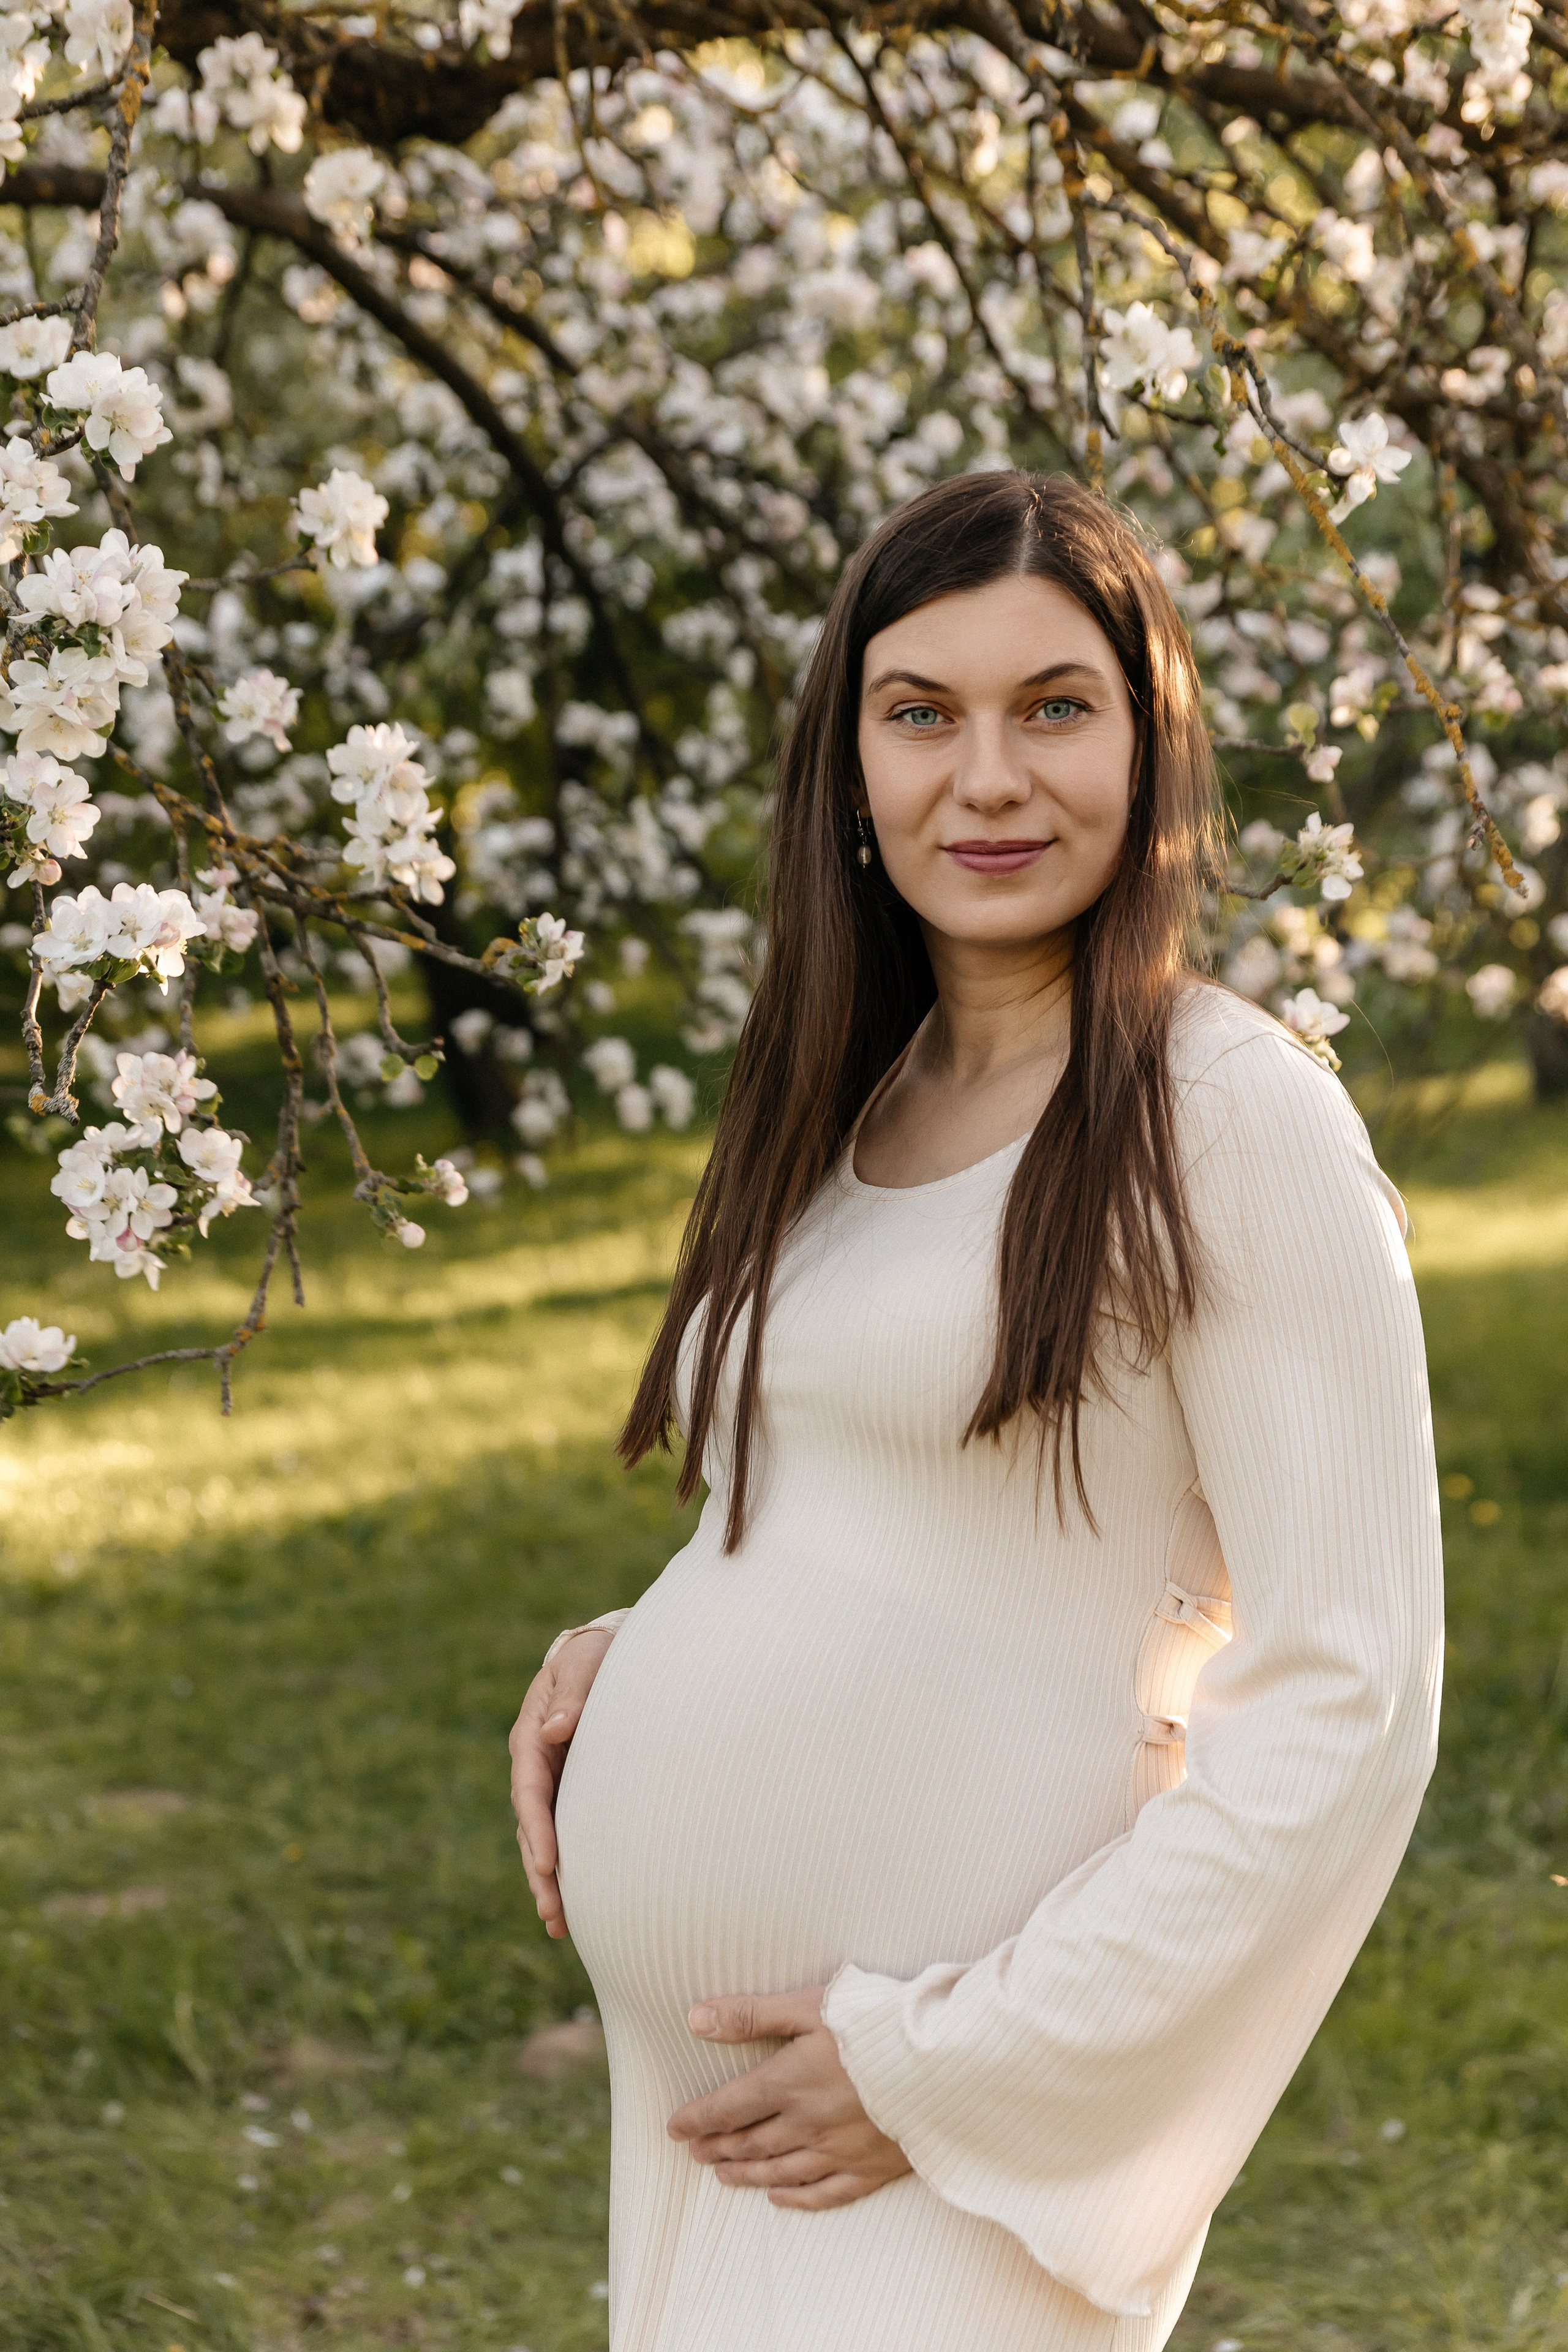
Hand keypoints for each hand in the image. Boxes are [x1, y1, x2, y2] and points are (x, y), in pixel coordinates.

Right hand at [508, 1626, 614, 1938]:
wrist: (604, 1654)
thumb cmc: (595, 1656)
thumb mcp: (585, 1663)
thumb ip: (573, 1694)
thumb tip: (554, 1728)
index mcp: (532, 1736)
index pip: (530, 1789)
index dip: (538, 1827)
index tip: (550, 1862)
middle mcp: (535, 1766)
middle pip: (532, 1825)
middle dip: (539, 1869)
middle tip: (553, 1911)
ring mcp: (551, 1783)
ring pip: (543, 1839)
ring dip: (548, 1881)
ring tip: (558, 1925)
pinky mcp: (570, 1794)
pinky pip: (563, 1835)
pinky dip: (565, 1870)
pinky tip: (574, 1910)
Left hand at [667, 1986, 912, 2209]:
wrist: (942, 2064)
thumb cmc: (875, 2024)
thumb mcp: (809, 2005)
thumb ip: (751, 2014)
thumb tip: (695, 2018)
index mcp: (787, 2083)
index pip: (729, 2108)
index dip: (698, 2119)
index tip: (674, 2128)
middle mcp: (806, 2125)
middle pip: (750, 2142)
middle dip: (717, 2146)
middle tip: (694, 2152)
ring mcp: (838, 2151)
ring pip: (780, 2169)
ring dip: (746, 2173)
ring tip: (723, 2174)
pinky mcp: (871, 2167)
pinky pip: (825, 2192)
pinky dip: (796, 2197)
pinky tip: (779, 2197)